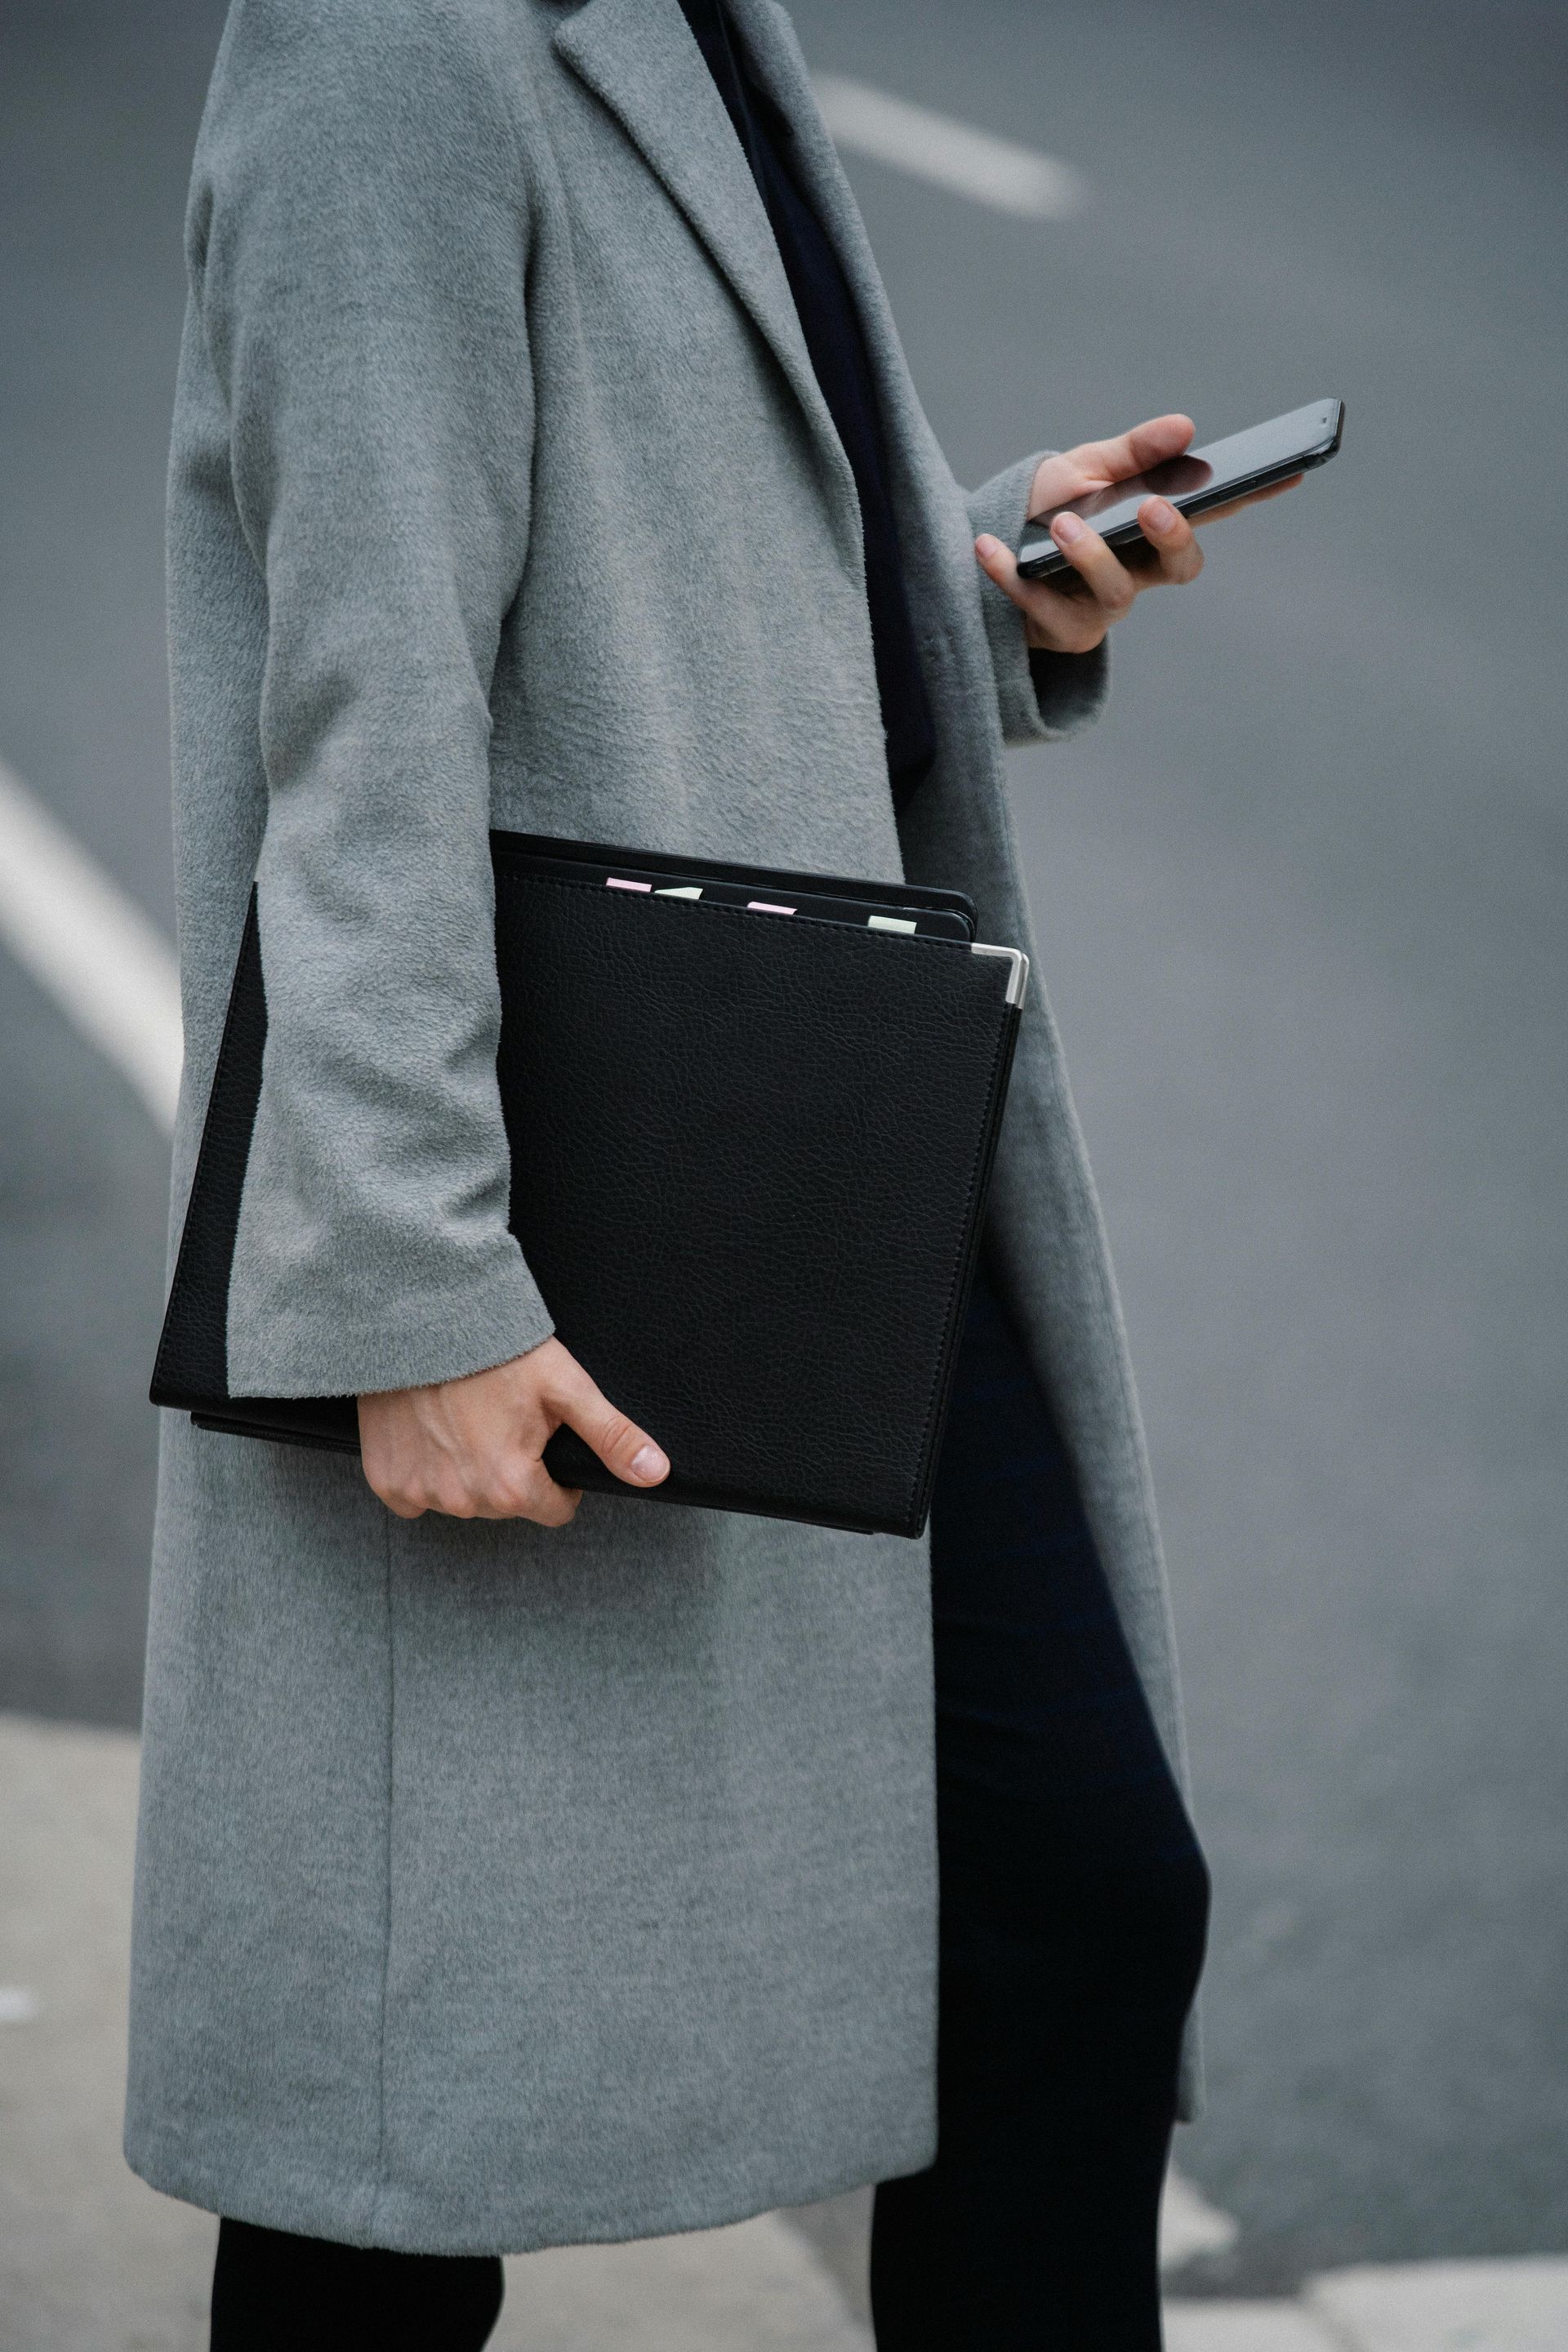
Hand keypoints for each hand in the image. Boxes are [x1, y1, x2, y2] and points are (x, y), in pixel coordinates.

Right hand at [358, 1337, 669, 1524]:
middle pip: (507, 1505)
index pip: (554, 1509)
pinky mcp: (386, 1479)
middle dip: (512, 1470)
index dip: (557, 1476)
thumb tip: (656, 1474)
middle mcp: (464, 1501)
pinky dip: (426, 1469)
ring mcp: (421, 1492)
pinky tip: (432, 1429)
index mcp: (513, 1487)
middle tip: (503, 1417)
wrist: (422, 1319)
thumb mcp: (566, 1387)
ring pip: (463, 1499)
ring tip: (466, 1417)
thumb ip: (612, 1437)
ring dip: (468, 1470)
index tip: (544, 1438)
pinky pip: (416, 1493)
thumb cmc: (498, 1349)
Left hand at [974, 412, 1300, 655]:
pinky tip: (987, 547)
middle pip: (1180, 568)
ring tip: (1062, 523)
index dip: (1255, 495)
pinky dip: (1011, 577)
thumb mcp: (1086, 470)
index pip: (1214, 511)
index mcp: (1154, 530)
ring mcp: (1102, 609)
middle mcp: (1140, 574)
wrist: (984, 550)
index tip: (1292, 470)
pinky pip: (1042, 611)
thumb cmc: (1045, 510)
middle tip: (1153, 507)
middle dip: (1173, 539)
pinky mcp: (1059, 634)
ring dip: (1091, 556)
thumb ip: (1133, 453)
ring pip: (1116, 594)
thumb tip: (1185, 428)